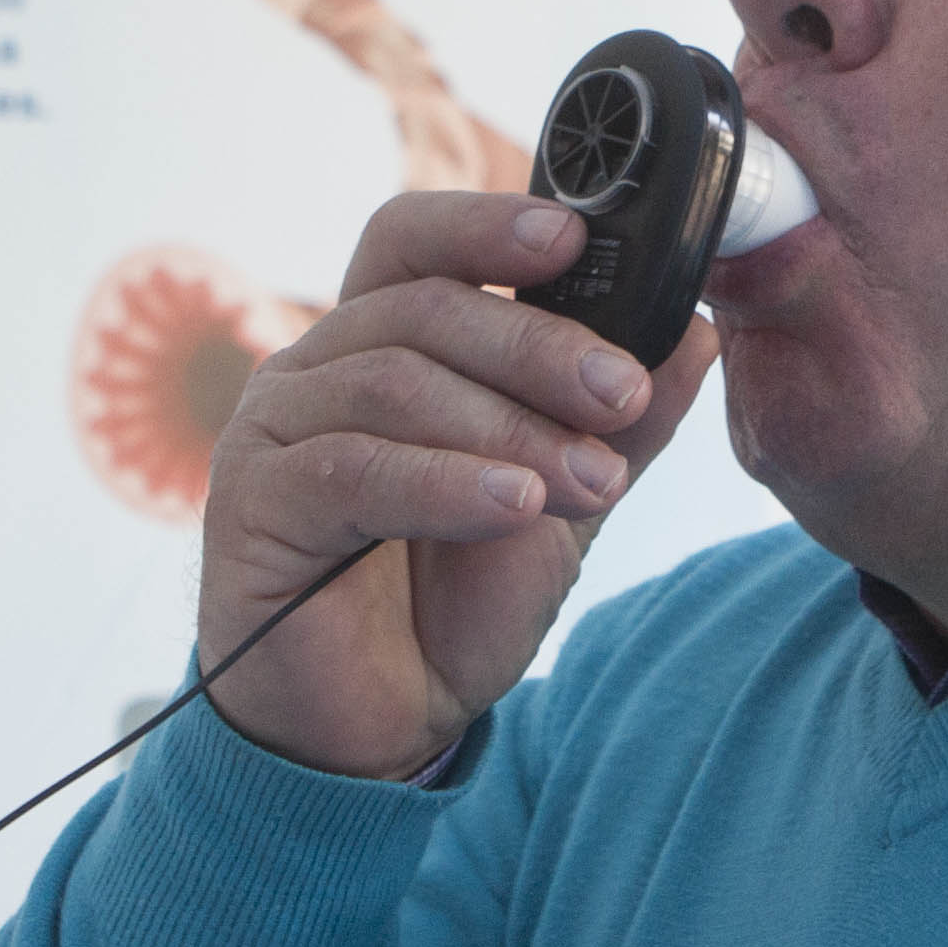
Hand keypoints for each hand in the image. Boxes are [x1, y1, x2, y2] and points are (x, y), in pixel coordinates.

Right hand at [192, 192, 719, 777]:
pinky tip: (514, 506)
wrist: (383, 724)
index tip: (576, 237)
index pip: (415, 242)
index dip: (486, 222)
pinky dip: (445, 482)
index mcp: (378, 345)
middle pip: (420, 306)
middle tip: (622, 396)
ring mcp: (272, 432)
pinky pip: (350, 470)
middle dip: (536, 347)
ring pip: (392, 383)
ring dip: (507, 427)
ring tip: (590, 482)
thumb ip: (615, 425)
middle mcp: (313, 370)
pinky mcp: (250, 505)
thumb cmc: (452, 601)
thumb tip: (697, 336)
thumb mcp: (560, 502)